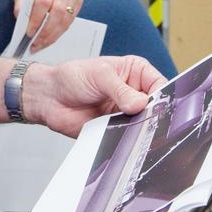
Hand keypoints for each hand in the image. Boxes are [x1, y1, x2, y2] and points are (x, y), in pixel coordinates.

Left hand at [14, 0, 81, 51]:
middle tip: (36, 43)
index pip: (44, 0)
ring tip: (42, 44)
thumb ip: (20, 2)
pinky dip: (60, 31)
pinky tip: (50, 37)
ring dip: (54, 34)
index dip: (37, 19)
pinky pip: (71, 19)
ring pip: (66, 17)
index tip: (29, 33)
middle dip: (46, 30)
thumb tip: (22, 20)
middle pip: (58, 10)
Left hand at [22, 56, 166, 137]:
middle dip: (153, 114)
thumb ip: (120, 90)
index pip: (160, 84)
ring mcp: (126, 112)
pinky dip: (128, 139)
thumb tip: (140, 103)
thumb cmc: (72, 77)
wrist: (49, 97)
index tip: (157, 106)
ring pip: (144, 124)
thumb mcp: (99, 75)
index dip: (162, 96)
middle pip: (155, 107)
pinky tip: (123, 137)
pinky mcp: (116, 130)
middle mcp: (134, 92)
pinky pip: (128, 137)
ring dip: (140, 128)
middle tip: (146, 119)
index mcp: (136, 72)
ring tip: (132, 127)